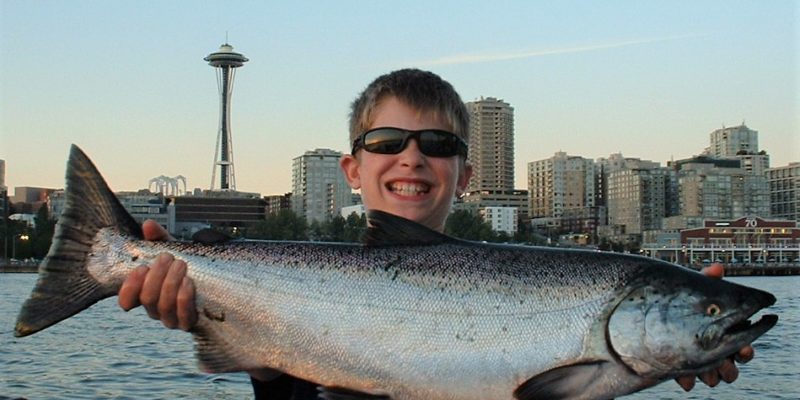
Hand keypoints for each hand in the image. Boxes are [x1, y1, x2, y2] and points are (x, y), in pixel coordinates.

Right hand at [118, 220, 197, 330]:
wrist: (215, 284)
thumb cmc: (187, 267)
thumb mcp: (173, 251)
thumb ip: (159, 239)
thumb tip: (148, 225)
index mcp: (146, 293)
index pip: (126, 300)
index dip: (129, 287)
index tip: (141, 268)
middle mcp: (155, 309)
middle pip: (148, 298)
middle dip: (156, 275)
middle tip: (167, 257)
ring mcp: (171, 318)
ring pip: (164, 306)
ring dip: (171, 283)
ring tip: (181, 264)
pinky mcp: (189, 323)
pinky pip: (183, 315)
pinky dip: (184, 298)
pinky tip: (189, 282)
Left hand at [674, 263, 754, 390]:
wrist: (646, 313)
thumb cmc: (679, 299)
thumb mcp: (691, 289)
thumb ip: (705, 280)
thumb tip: (718, 267)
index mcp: (724, 334)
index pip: (743, 347)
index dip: (745, 350)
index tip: (743, 349)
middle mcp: (714, 351)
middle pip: (731, 367)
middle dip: (729, 367)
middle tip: (724, 363)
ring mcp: (698, 361)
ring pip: (713, 377)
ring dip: (711, 375)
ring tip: (705, 372)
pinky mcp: (679, 368)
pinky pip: (688, 381)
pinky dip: (687, 380)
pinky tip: (684, 378)